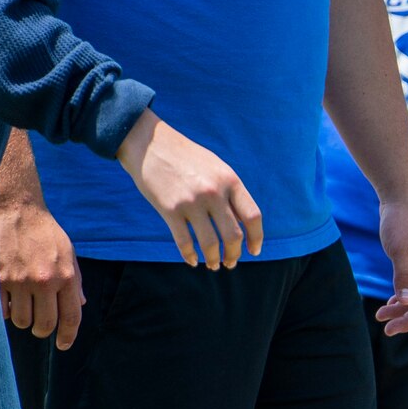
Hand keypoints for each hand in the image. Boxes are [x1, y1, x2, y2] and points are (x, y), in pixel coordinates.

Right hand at [0, 196, 82, 349]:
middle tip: (38, 325)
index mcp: (66, 275)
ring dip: (21, 318)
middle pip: (43, 325)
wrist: (13, 208)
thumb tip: (79, 306)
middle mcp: (44, 280)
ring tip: (20, 303)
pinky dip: (2, 309)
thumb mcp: (67, 252)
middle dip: (42, 330)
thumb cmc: (42, 231)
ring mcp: (18, 280)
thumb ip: (74, 281)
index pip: (71, 317)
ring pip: (20, 321)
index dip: (68, 336)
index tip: (62, 345)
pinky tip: (4, 297)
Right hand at [116, 110, 261, 269]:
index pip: (253, 216)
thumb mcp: (217, 168)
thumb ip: (230, 192)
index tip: (253, 251)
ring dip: (213, 260)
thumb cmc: (186, 157)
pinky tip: (193, 260)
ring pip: (210, 244)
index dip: (256, 238)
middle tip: (230, 262)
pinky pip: (184, 242)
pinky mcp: (170, 210)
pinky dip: (190, 256)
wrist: (150, 143)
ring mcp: (192, 202)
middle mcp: (214, 192)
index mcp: (230, 180)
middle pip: (234, 235)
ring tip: (213, 265)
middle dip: (234, 255)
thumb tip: (242, 224)